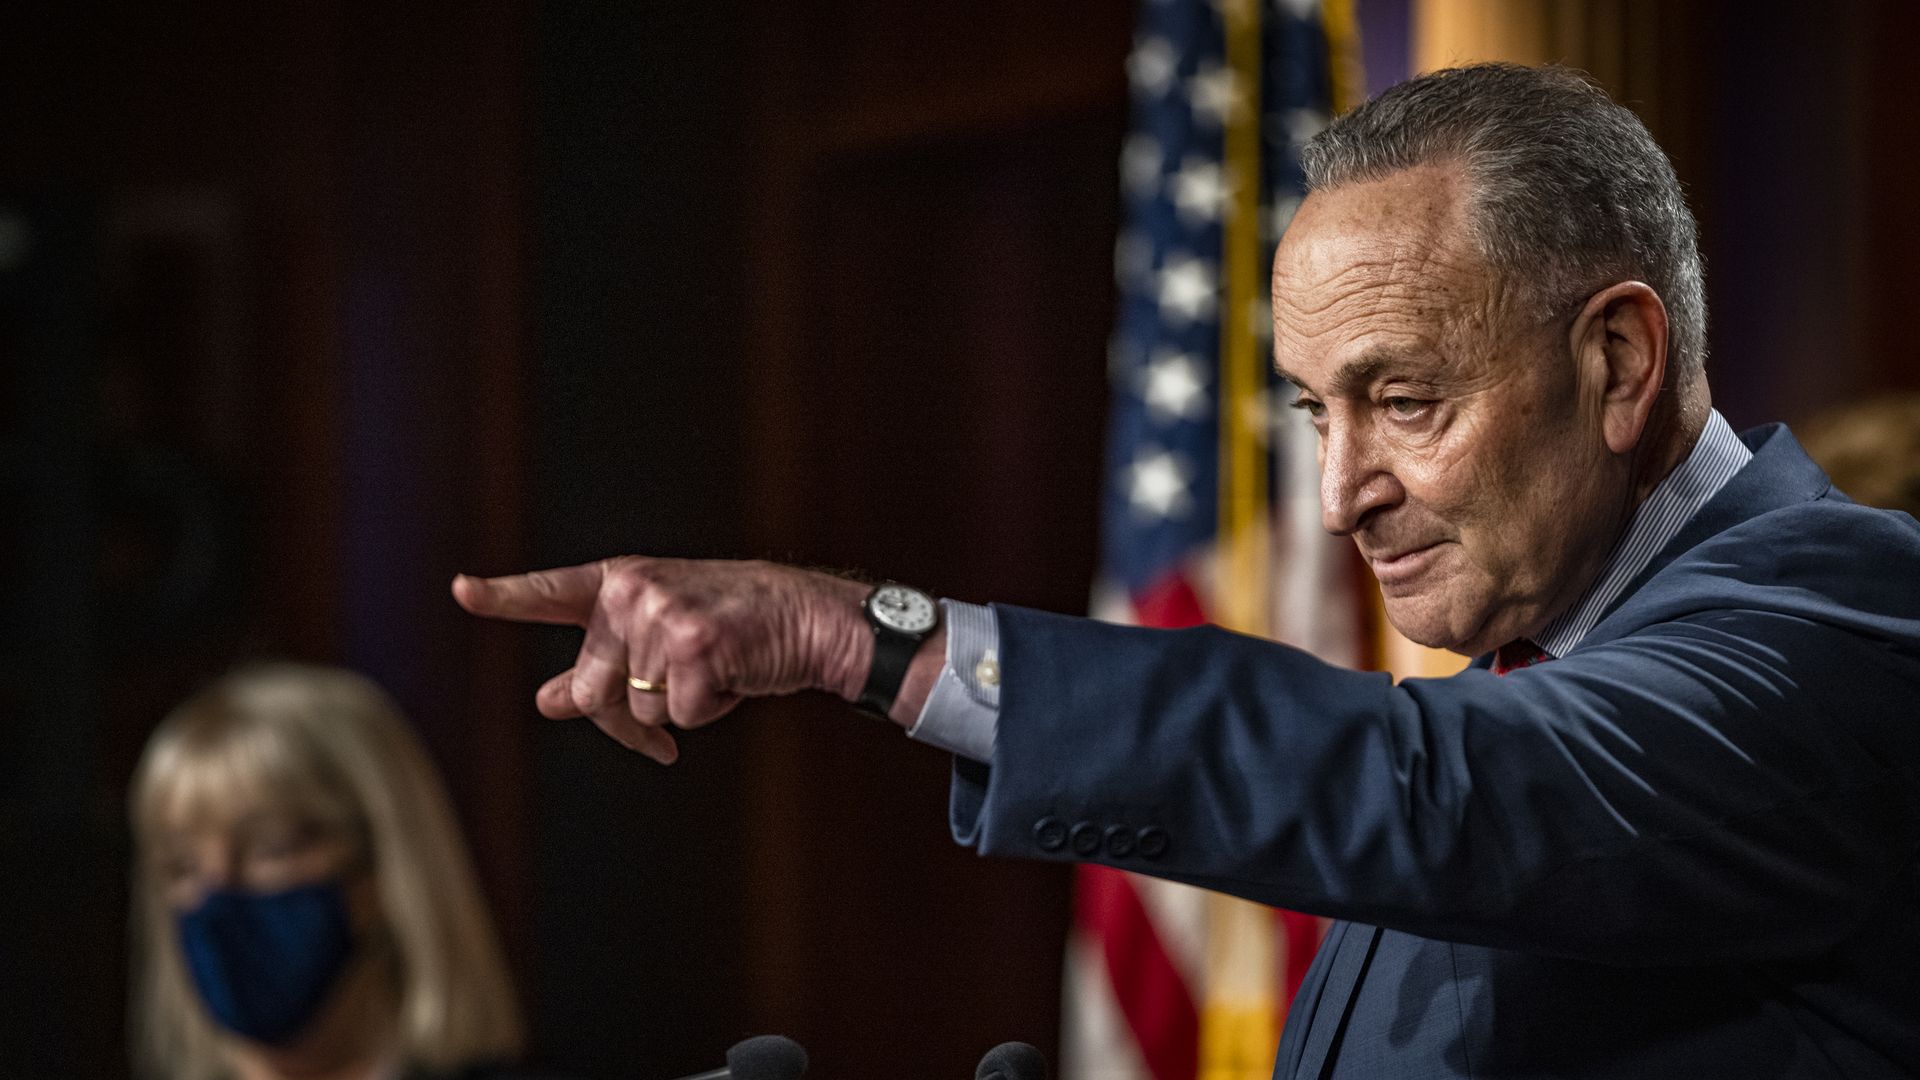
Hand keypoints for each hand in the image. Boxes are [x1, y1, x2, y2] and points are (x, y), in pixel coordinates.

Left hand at [452, 558, 873, 762]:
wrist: (809, 620)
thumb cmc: (736, 631)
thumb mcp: (660, 640)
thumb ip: (601, 666)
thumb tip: (546, 701)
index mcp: (620, 583)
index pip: (551, 593)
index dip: (503, 596)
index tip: (461, 590)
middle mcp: (633, 591)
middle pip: (591, 693)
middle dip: (626, 719)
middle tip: (664, 720)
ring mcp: (661, 614)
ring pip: (640, 709)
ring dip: (679, 711)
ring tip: (718, 670)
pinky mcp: (694, 643)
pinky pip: (681, 716)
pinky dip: (711, 711)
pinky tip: (736, 675)